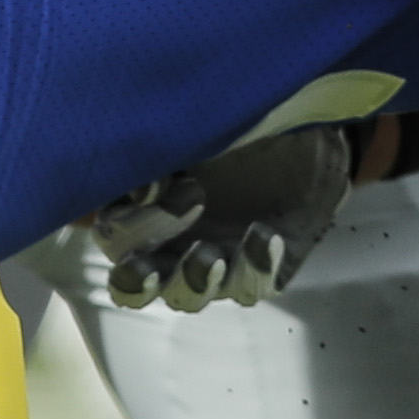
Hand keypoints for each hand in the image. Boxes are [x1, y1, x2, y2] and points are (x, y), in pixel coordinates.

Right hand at [90, 126, 351, 310]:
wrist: (306, 121)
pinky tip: (265, 234)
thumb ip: (160, 153)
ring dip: (194, 282)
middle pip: (133, 285)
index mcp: (145, 208)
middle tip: (157, 256)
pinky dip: (254, 267)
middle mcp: (171, 245)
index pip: (111, 235)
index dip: (124, 225)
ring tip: (212, 256)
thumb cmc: (239, 120)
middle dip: (139, 277)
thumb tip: (140, 186)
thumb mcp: (196, 129)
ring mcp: (215, 262)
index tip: (154, 190)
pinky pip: (249, 287)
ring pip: (187, 298)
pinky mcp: (260, 270)